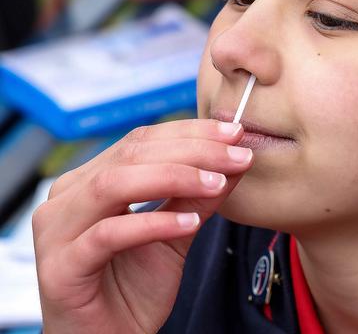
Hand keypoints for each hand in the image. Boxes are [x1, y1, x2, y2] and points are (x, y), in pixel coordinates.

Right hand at [33, 119, 251, 332]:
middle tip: (237, 155)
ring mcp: (58, 232)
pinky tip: (190, 224)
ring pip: (115, 184)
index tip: (235, 132)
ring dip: (174, 178)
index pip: (141, 140)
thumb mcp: (177, 231)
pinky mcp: (60, 268)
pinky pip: (108, 235)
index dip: (190, 132)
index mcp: (89, 181)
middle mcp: (67, 197)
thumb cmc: (134, 288)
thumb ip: (199, 195)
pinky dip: (152, 225)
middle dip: (192, 151)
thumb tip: (236, 157)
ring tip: (217, 182)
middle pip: (131, 155)